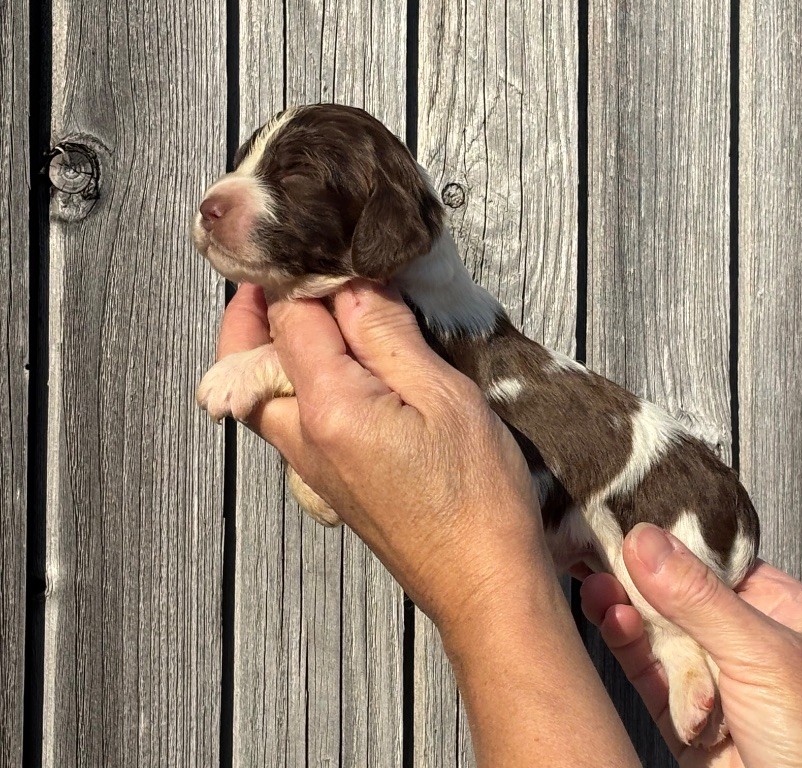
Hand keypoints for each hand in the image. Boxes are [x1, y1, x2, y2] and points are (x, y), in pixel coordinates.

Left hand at [217, 281, 547, 632]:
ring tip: (316, 307)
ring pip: (261, 390)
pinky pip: (287, 418)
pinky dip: (294, 379)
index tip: (323, 241)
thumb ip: (388, 335)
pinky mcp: (327, 482)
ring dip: (271, 344)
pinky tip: (340, 363)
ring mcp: (309, 465)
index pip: (287, 317)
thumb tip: (352, 285)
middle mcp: (301, 439)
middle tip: (288, 267)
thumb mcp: (445, 397)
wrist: (483, 582)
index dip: (301, 271)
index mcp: (327, 408)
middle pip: (245, 358)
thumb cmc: (476, 498)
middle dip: (255, 308)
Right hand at [581, 524, 801, 767]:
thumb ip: (699, 598)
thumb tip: (646, 539)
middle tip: (597, 545)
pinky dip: (627, 649)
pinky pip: (649, 676)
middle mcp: (747, 644)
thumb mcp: (761, 653)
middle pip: (681, 597)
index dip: (674, 542)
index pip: (718, 563)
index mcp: (782, 614)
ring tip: (596, 585)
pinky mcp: (685, 720)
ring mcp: (715, 683)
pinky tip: (609, 618)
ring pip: (660, 636)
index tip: (630, 517)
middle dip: (641, 577)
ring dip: (628, 611)